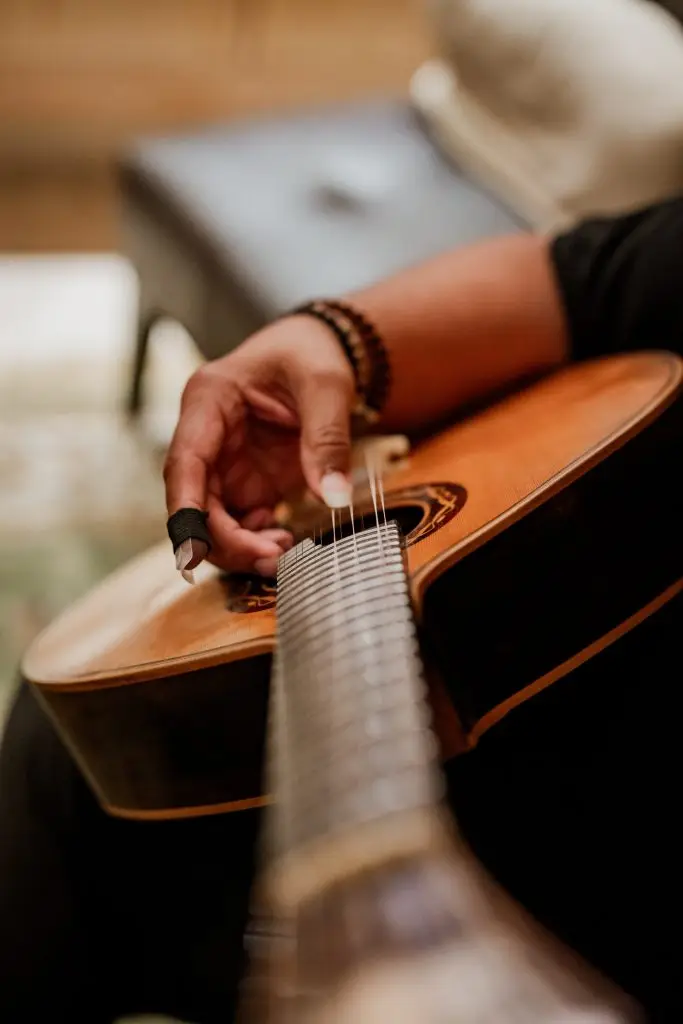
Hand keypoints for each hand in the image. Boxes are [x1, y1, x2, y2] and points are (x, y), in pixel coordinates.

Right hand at [164, 316, 355, 575]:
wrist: (321, 351)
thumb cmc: (312, 355)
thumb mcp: (326, 386)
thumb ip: (327, 439)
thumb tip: (334, 497)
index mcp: (209, 400)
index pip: (184, 463)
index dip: (186, 512)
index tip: (195, 550)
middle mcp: (206, 436)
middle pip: (193, 502)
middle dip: (224, 541)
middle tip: (272, 559)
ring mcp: (223, 463)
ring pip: (211, 521)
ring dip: (239, 548)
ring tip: (283, 551)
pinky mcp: (245, 482)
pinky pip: (237, 524)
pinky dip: (255, 541)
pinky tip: (284, 539)